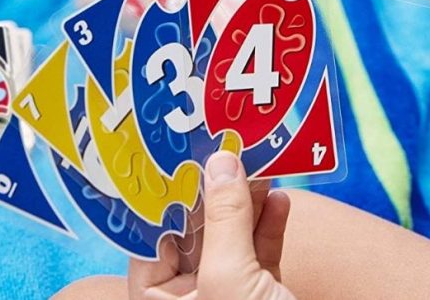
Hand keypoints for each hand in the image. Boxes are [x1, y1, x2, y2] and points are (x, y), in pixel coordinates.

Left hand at [128, 152, 296, 299]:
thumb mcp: (229, 275)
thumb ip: (224, 219)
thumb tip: (222, 162)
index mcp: (162, 296)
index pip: (151, 234)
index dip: (163, 193)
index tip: (177, 151)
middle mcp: (189, 292)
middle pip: (196, 229)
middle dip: (212, 188)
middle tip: (223, 145)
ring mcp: (227, 290)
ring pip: (232, 234)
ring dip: (247, 198)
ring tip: (256, 159)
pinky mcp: (261, 290)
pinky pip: (261, 249)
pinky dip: (270, 223)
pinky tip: (278, 197)